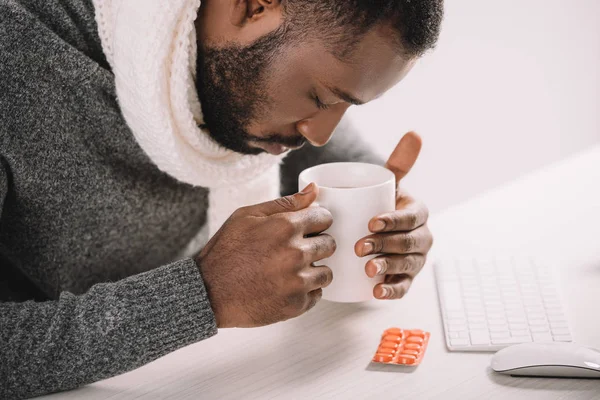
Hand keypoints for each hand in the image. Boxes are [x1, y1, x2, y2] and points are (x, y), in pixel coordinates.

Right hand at [196, 183, 334, 327]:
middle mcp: (296, 253)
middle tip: (296, 251)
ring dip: (313, 270)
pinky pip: (316, 295)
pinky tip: (285, 287)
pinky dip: (305, 292)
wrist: (208, 292)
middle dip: (317, 244)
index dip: (316, 222)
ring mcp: (297, 281)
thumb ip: (285, 203)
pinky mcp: (296, 305)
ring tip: (290, 271)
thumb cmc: (225, 251)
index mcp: (285, 227)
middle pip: (330, 244)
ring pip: (326, 272)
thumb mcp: (247, 216)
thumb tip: (314, 190)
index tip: (307, 228)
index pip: (325, 218)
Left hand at [354, 132, 432, 299]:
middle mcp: (422, 237)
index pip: (411, 217)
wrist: (374, 230)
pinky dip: (392, 292)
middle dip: (387, 245)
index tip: (372, 222)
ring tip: (368, 269)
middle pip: (409, 243)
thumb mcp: (388, 185)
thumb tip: (415, 132)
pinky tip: (376, 293)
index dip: (394, 220)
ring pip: (407, 266)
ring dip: (389, 269)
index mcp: (419, 213)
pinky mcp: (406, 279)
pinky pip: (403, 288)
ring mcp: (415, 260)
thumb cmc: (380, 204)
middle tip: (360, 246)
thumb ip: (399, 163)